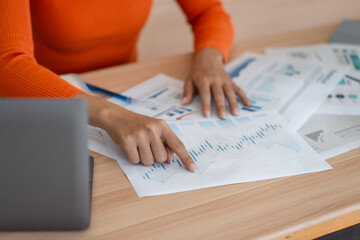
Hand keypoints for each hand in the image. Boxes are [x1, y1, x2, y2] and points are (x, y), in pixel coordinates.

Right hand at [73, 93, 197, 171]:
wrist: (116, 116)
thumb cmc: (138, 124)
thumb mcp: (155, 129)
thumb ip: (165, 142)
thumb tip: (170, 160)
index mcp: (162, 126)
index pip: (177, 145)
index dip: (186, 158)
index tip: (193, 168)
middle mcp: (152, 130)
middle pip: (161, 158)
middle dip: (155, 157)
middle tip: (147, 146)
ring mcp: (140, 135)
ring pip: (149, 162)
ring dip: (143, 158)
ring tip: (138, 146)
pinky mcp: (128, 141)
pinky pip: (135, 160)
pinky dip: (133, 157)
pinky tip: (130, 147)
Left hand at [182, 47, 250, 118]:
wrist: (208, 58)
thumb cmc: (197, 72)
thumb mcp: (189, 80)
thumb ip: (187, 91)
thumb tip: (184, 103)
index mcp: (204, 80)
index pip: (205, 94)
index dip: (206, 105)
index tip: (207, 115)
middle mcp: (215, 80)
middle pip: (219, 94)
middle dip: (221, 106)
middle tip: (223, 117)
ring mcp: (224, 80)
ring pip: (230, 92)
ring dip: (233, 103)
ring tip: (236, 114)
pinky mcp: (231, 81)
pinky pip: (238, 89)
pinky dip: (244, 97)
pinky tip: (248, 105)